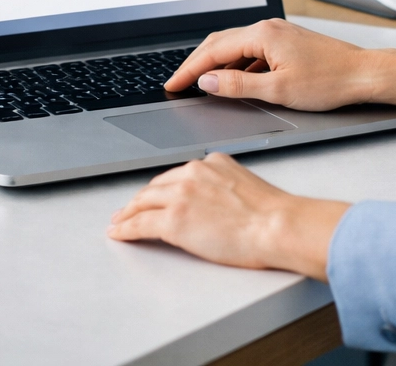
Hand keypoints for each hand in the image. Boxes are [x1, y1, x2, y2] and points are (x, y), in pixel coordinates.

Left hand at [107, 153, 347, 278]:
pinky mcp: (173, 220)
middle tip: (127, 210)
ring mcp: (180, 196)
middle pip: (155, 187)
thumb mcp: (245, 185)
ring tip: (118, 223)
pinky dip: (125, 229)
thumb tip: (216, 203)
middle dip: (139, 200)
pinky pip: (141, 224)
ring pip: (143, 203)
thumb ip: (224, 186)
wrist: (277, 225)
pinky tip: (118, 233)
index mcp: (211, 163)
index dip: (160, 189)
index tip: (152, 196)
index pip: (176, 176)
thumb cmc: (273, 214)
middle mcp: (193, 173)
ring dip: (127, 213)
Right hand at [166, 18, 395, 121]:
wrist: (365, 75)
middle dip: (196, 63)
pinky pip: (251, 50)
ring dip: (215, 64)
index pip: (213, 52)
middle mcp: (268, 28)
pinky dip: (235, 64)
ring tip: (199, 84)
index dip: (189, 70)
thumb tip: (208, 83)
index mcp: (262, 35)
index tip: (172, 85)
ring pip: (235, 46)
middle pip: (219, 43)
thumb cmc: (330, 82)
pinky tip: (234, 80)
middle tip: (178, 83)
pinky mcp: (287, 42)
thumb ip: (238, 86)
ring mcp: (278, 33)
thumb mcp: (278, 90)